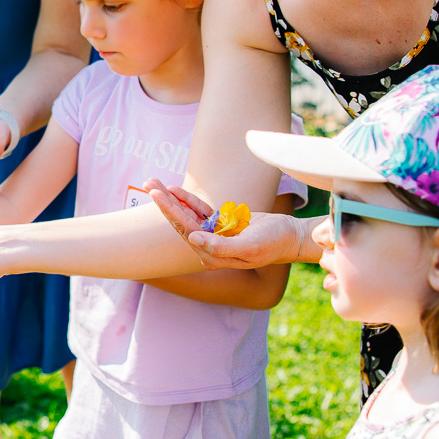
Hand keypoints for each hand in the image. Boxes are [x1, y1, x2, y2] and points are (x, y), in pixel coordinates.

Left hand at [145, 177, 312, 269]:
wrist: (290, 237)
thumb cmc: (273, 243)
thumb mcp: (250, 247)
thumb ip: (221, 246)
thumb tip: (194, 238)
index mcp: (212, 256)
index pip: (187, 231)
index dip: (171, 212)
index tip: (157, 195)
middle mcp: (208, 247)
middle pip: (181, 222)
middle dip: (164, 203)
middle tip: (148, 183)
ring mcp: (213, 235)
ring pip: (187, 215)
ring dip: (171, 199)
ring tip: (152, 183)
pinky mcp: (219, 224)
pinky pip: (199, 210)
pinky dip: (187, 199)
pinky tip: (172, 189)